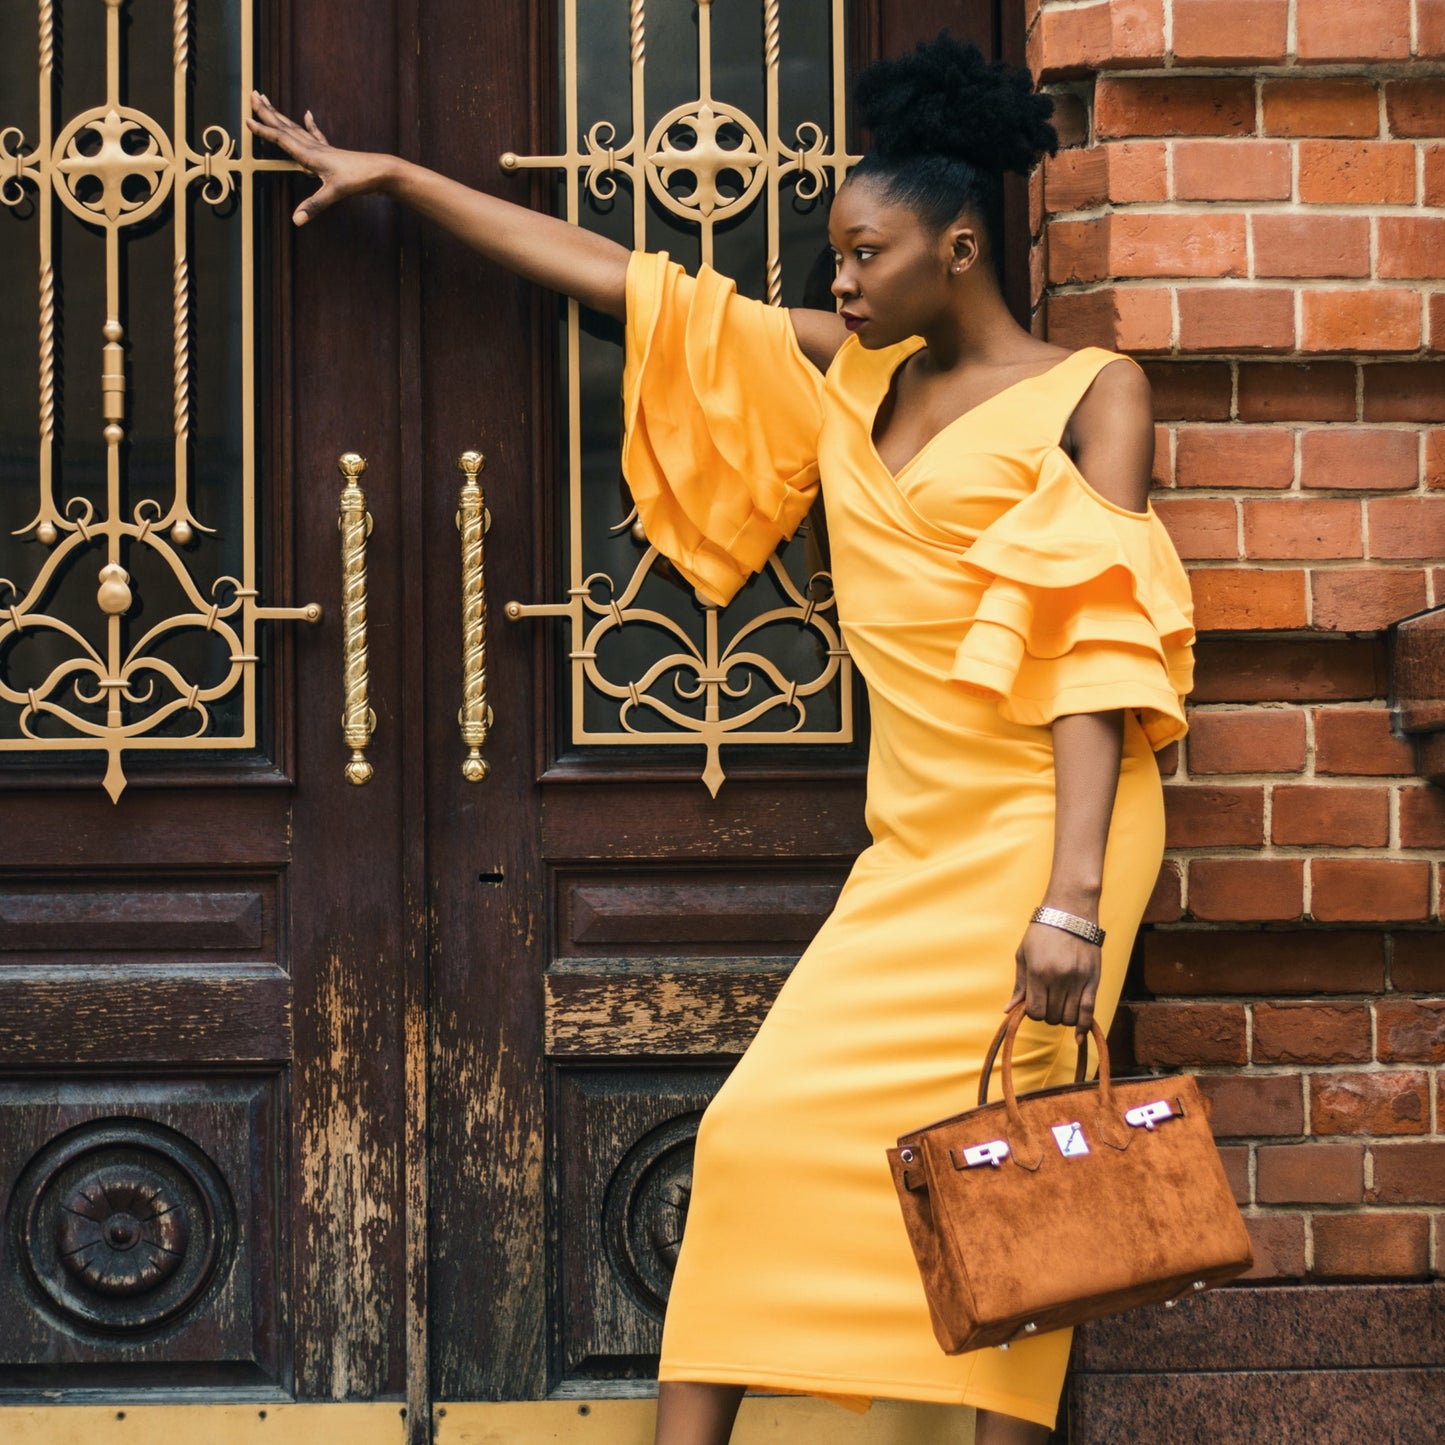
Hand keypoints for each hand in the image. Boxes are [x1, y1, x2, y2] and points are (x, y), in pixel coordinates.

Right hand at [246, 92, 390, 225]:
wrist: (382, 172)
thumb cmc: (359, 180)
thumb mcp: (335, 194)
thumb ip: (314, 206)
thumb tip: (297, 220)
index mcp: (310, 155)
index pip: (282, 139)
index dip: (264, 131)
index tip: (247, 119)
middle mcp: (314, 147)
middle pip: (286, 126)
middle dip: (267, 112)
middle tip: (252, 93)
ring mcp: (323, 148)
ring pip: (296, 128)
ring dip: (280, 116)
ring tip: (268, 101)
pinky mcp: (332, 152)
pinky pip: (316, 135)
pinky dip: (310, 125)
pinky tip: (308, 115)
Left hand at [1004, 920, 1100, 1043]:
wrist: (1070, 912)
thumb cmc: (1042, 932)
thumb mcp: (1023, 955)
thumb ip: (1019, 985)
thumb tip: (1008, 1011)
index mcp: (1038, 973)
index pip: (1034, 1011)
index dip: (1033, 1013)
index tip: (1034, 1004)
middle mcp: (1058, 979)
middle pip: (1052, 1017)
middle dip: (1048, 1015)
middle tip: (1048, 1002)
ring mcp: (1077, 980)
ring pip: (1070, 1018)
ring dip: (1064, 1018)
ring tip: (1061, 1005)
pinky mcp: (1093, 979)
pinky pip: (1089, 1011)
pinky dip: (1084, 1027)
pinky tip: (1080, 1036)